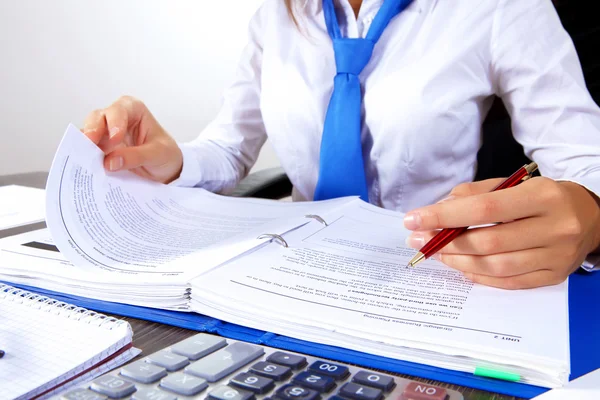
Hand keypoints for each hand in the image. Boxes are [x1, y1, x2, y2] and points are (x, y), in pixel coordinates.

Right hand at [82, 96, 182, 183]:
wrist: (166, 169)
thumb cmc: (165, 154)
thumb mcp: (158, 154)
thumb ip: (136, 156)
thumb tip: (110, 162)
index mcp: (134, 109)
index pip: (119, 110)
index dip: (115, 123)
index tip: (116, 139)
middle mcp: (116, 117)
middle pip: (98, 118)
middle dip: (93, 131)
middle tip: (90, 145)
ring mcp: (105, 133)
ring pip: (88, 133)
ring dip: (86, 145)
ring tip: (85, 159)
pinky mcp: (100, 148)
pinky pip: (87, 149)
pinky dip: (84, 156)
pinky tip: (85, 166)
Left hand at [404, 177, 599, 288]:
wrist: (590, 217)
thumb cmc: (542, 197)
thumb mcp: (513, 184)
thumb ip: (474, 194)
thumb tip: (438, 210)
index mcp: (542, 197)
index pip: (484, 209)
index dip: (444, 216)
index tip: (413, 220)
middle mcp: (553, 228)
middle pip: (487, 242)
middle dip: (445, 242)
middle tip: (419, 240)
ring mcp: (555, 256)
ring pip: (495, 266)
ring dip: (458, 261)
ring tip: (437, 253)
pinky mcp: (553, 277)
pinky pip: (508, 282)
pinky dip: (478, 276)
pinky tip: (460, 266)